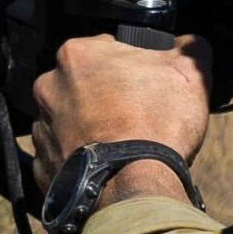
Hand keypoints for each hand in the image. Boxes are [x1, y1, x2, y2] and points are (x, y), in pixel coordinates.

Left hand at [31, 34, 213, 210]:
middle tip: (137, 116)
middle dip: (107, 97)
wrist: (133, 189)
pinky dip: (82, 160)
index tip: (146, 85)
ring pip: (71, 121)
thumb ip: (188, 48)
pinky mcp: (43, 166)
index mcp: (77, 55)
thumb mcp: (190, 73)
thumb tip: (188, 44)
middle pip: (84, 85)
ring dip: (91, 128)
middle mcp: (49, 87)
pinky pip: (64, 157)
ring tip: (123, 145)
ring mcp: (42, 128)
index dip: (131, 67)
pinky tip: (107, 166)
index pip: (106, 50)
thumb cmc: (156, 125)